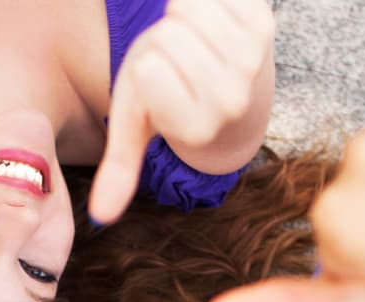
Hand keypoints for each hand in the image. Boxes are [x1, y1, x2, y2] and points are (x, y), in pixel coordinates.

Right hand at [90, 0, 274, 222]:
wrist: (234, 88)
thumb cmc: (171, 100)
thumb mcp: (137, 130)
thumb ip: (119, 168)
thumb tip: (100, 217)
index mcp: (194, 129)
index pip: (148, 69)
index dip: (145, 67)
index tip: (159, 84)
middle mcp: (229, 101)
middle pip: (166, 36)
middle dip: (162, 40)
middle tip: (177, 62)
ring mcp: (251, 63)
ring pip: (189, 8)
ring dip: (183, 16)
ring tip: (194, 41)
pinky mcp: (264, 25)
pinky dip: (205, 0)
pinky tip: (215, 22)